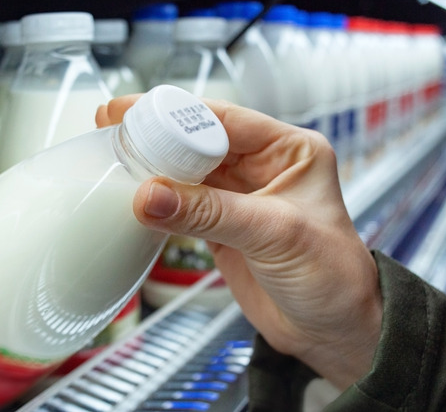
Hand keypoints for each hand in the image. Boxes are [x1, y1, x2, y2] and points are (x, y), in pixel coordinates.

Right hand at [96, 96, 382, 389]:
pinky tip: (132, 196)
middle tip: (112, 130)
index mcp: (290, 150)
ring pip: (186, 172)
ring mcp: (239, 197)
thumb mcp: (275, 234)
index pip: (226, 120)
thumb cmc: (334, 277)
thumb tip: (150, 195)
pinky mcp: (221, 226)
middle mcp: (263, 167)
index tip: (134, 113)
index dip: (178, 115)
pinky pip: (181, 205)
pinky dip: (157, 202)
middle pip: (199, 140)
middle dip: (157, 136)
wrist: (332, 331)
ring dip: (152, 168)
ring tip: (112, 159)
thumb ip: (211, 213)